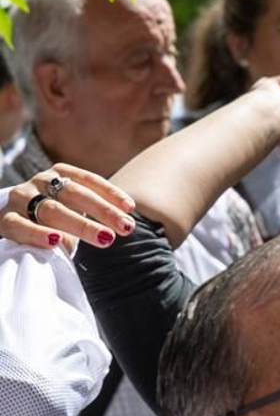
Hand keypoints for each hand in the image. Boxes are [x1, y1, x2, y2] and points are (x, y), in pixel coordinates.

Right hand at [1, 164, 135, 251]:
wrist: (12, 223)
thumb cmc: (52, 218)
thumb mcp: (74, 209)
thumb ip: (94, 213)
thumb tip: (126, 225)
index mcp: (60, 174)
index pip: (88, 180)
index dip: (110, 192)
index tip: (130, 208)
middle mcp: (41, 181)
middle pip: (75, 194)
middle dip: (103, 211)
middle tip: (127, 228)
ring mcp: (21, 199)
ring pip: (53, 210)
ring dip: (82, 225)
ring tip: (105, 238)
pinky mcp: (4, 219)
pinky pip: (21, 226)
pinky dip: (39, 234)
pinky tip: (56, 241)